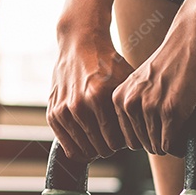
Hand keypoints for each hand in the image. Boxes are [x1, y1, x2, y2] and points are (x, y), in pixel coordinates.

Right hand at [47, 28, 130, 160]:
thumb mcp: (126, 81)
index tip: (128, 135)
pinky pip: (68, 148)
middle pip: (102, 149)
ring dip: (96, 147)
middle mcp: (78, 105)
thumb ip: (132, 108)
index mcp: (99, 96)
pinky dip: (80, 147)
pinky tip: (89, 137)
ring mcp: (63, 111)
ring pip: (84, 151)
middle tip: (116, 136)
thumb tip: (142, 138)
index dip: (126, 142)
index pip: (117, 142)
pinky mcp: (52, 114)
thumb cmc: (107, 63)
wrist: (80, 44)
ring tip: (103, 135)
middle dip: (112, 146)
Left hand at [112, 16, 195, 154]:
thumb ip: (136, 105)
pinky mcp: (172, 110)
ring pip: (158, 146)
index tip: (160, 127)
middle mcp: (130, 103)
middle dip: (160, 140)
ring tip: (181, 124)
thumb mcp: (142, 83)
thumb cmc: (173, 61)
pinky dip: (181, 144)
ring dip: (172, 141)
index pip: (127, 138)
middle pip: (143, 144)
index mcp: (119, 97)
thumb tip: (141, 139)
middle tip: (174, 126)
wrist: (193, 36)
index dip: (146, 137)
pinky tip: (187, 130)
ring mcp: (150, 107)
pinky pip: (172, 144)